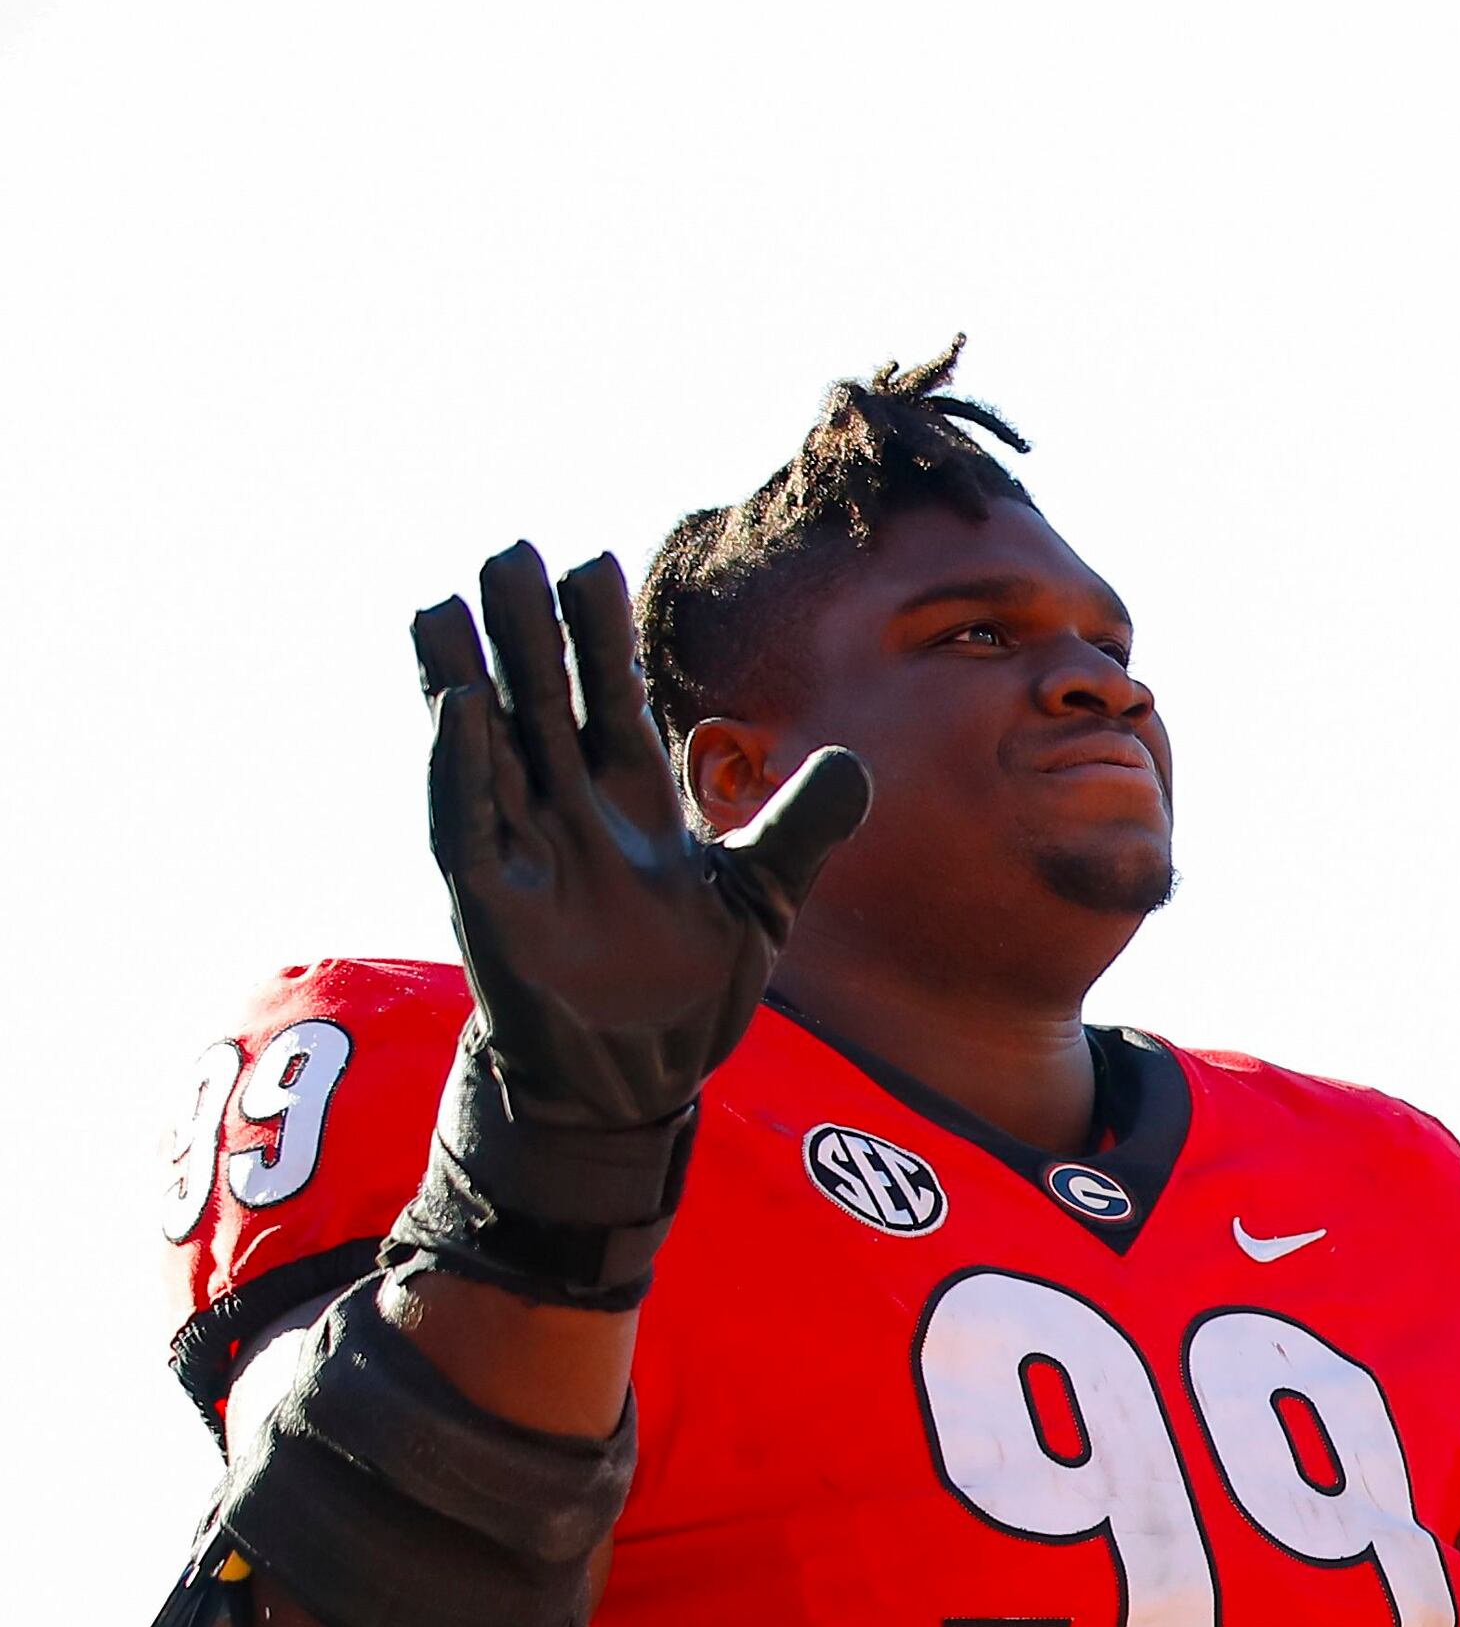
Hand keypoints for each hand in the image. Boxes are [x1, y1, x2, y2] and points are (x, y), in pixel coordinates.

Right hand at [412, 544, 867, 1131]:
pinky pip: (466, 822)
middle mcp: (569, 814)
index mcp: (632, 803)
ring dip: (466, 678)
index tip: (592, 563)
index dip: (601, 637)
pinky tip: (457, 707)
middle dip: (529, 632)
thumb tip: (851, 761)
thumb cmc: (691, 982)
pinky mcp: (491, 902)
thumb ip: (802, 826)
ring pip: (488, 747)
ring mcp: (524, 853)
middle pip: (545, 703)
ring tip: (442, 603)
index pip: (611, 700)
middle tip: (511, 549)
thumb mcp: (762, 895)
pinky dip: (459, 767)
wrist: (642, 1077)